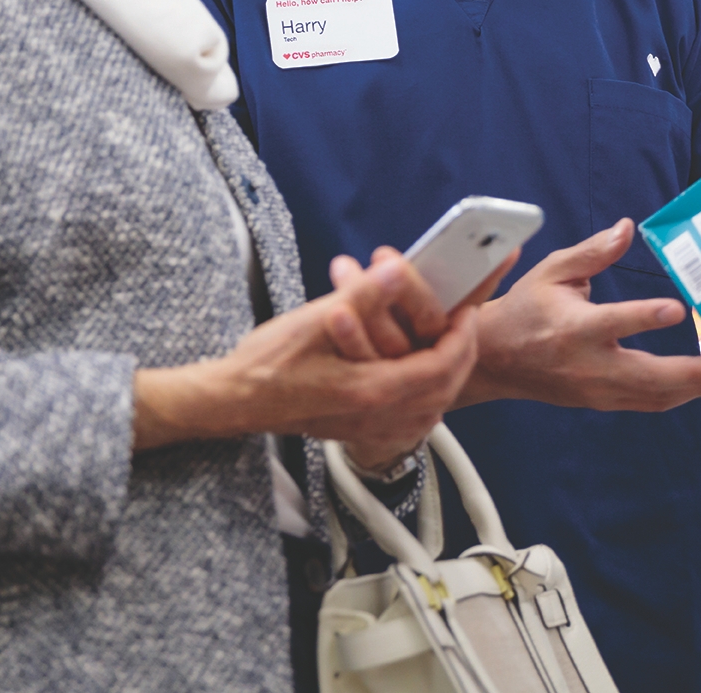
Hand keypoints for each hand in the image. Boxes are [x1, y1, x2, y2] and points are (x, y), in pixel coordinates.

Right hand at [133, 253, 499, 458]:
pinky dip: (427, 394)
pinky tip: (421, 374)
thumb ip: (362, 296)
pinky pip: (412, 419)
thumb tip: (397, 270)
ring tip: (450, 342)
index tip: (467, 308)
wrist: (233, 400)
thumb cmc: (266, 362)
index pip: (440, 366)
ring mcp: (369, 428)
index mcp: (370, 391)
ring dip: (448, 375)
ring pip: (432, 408)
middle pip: (445, 390)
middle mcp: (376, 416)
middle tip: (465, 319)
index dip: (461, 336)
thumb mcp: (313, 320)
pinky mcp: (361, 430)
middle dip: (462, 352)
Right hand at [460, 219, 700, 411]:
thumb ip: (592, 252)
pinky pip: (648, 403)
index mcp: (573, 327)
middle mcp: (588, 364)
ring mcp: (597, 390)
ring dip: (699, 389)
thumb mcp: (552, 271)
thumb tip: (626, 228)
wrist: (495, 361)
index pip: (614, 322)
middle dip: (696, 373)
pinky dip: (681, 396)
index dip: (645, 317)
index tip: (678, 310)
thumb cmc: (526, 307)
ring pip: (655, 397)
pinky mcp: (602, 402)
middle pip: (648, 376)